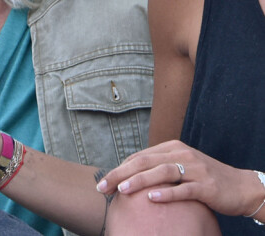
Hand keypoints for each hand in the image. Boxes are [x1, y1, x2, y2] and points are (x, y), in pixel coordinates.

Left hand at [97, 140, 263, 218]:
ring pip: (161, 172)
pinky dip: (167, 193)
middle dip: (121, 173)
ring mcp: (194, 169)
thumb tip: (131, 173)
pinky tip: (151, 198)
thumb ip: (160, 166)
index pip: (140, 156)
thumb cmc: (206, 179)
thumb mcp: (181, 167)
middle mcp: (181, 154)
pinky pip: (184, 189)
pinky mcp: (207, 186)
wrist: (242, 187)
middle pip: (145, 161)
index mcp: (172, 147)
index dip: (120, 167)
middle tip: (103, 186)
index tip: (104, 180)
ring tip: (121, 189)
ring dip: (139, 180)